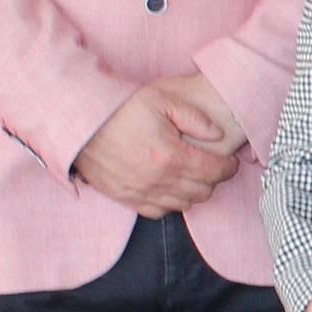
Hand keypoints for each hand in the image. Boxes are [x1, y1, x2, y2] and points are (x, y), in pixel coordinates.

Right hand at [75, 74, 244, 215]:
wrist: (80, 123)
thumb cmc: (119, 109)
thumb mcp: (161, 99)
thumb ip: (194, 117)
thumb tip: (217, 134)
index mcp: (171, 155)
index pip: (214, 171)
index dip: (229, 167)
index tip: (231, 161)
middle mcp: (158, 179)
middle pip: (203, 191)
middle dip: (214, 179)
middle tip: (213, 166)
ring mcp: (141, 192)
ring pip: (183, 204)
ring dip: (194, 192)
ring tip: (193, 175)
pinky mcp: (126, 198)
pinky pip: (158, 211)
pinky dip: (170, 203)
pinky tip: (170, 187)